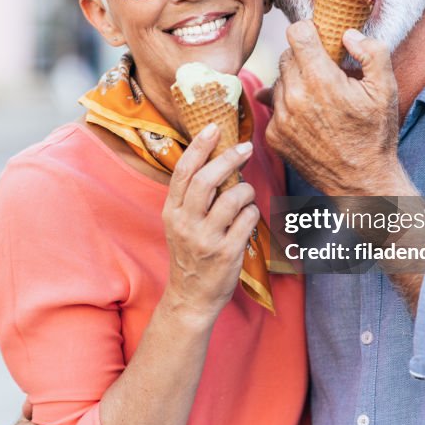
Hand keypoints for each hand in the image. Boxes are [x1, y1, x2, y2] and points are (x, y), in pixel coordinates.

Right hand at [161, 123, 260, 322]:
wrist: (190, 297)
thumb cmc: (191, 253)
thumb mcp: (180, 223)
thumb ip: (192, 196)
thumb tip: (217, 160)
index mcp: (172, 211)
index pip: (183, 171)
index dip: (199, 146)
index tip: (213, 127)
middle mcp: (186, 223)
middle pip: (207, 180)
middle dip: (228, 158)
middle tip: (245, 148)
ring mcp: (206, 239)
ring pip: (233, 198)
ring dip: (246, 190)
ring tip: (246, 194)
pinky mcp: (226, 253)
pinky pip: (248, 219)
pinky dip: (253, 212)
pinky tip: (248, 218)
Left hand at [266, 21, 412, 196]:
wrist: (361, 181)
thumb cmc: (375, 134)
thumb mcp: (386, 89)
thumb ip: (372, 52)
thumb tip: (347, 34)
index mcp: (321, 80)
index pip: (296, 33)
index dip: (309, 31)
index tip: (318, 38)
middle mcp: (294, 97)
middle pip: (287, 56)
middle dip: (305, 59)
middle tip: (326, 75)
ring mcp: (281, 118)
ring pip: (279, 81)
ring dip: (296, 83)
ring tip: (320, 100)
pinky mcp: (273, 135)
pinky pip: (274, 106)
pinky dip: (288, 107)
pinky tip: (310, 118)